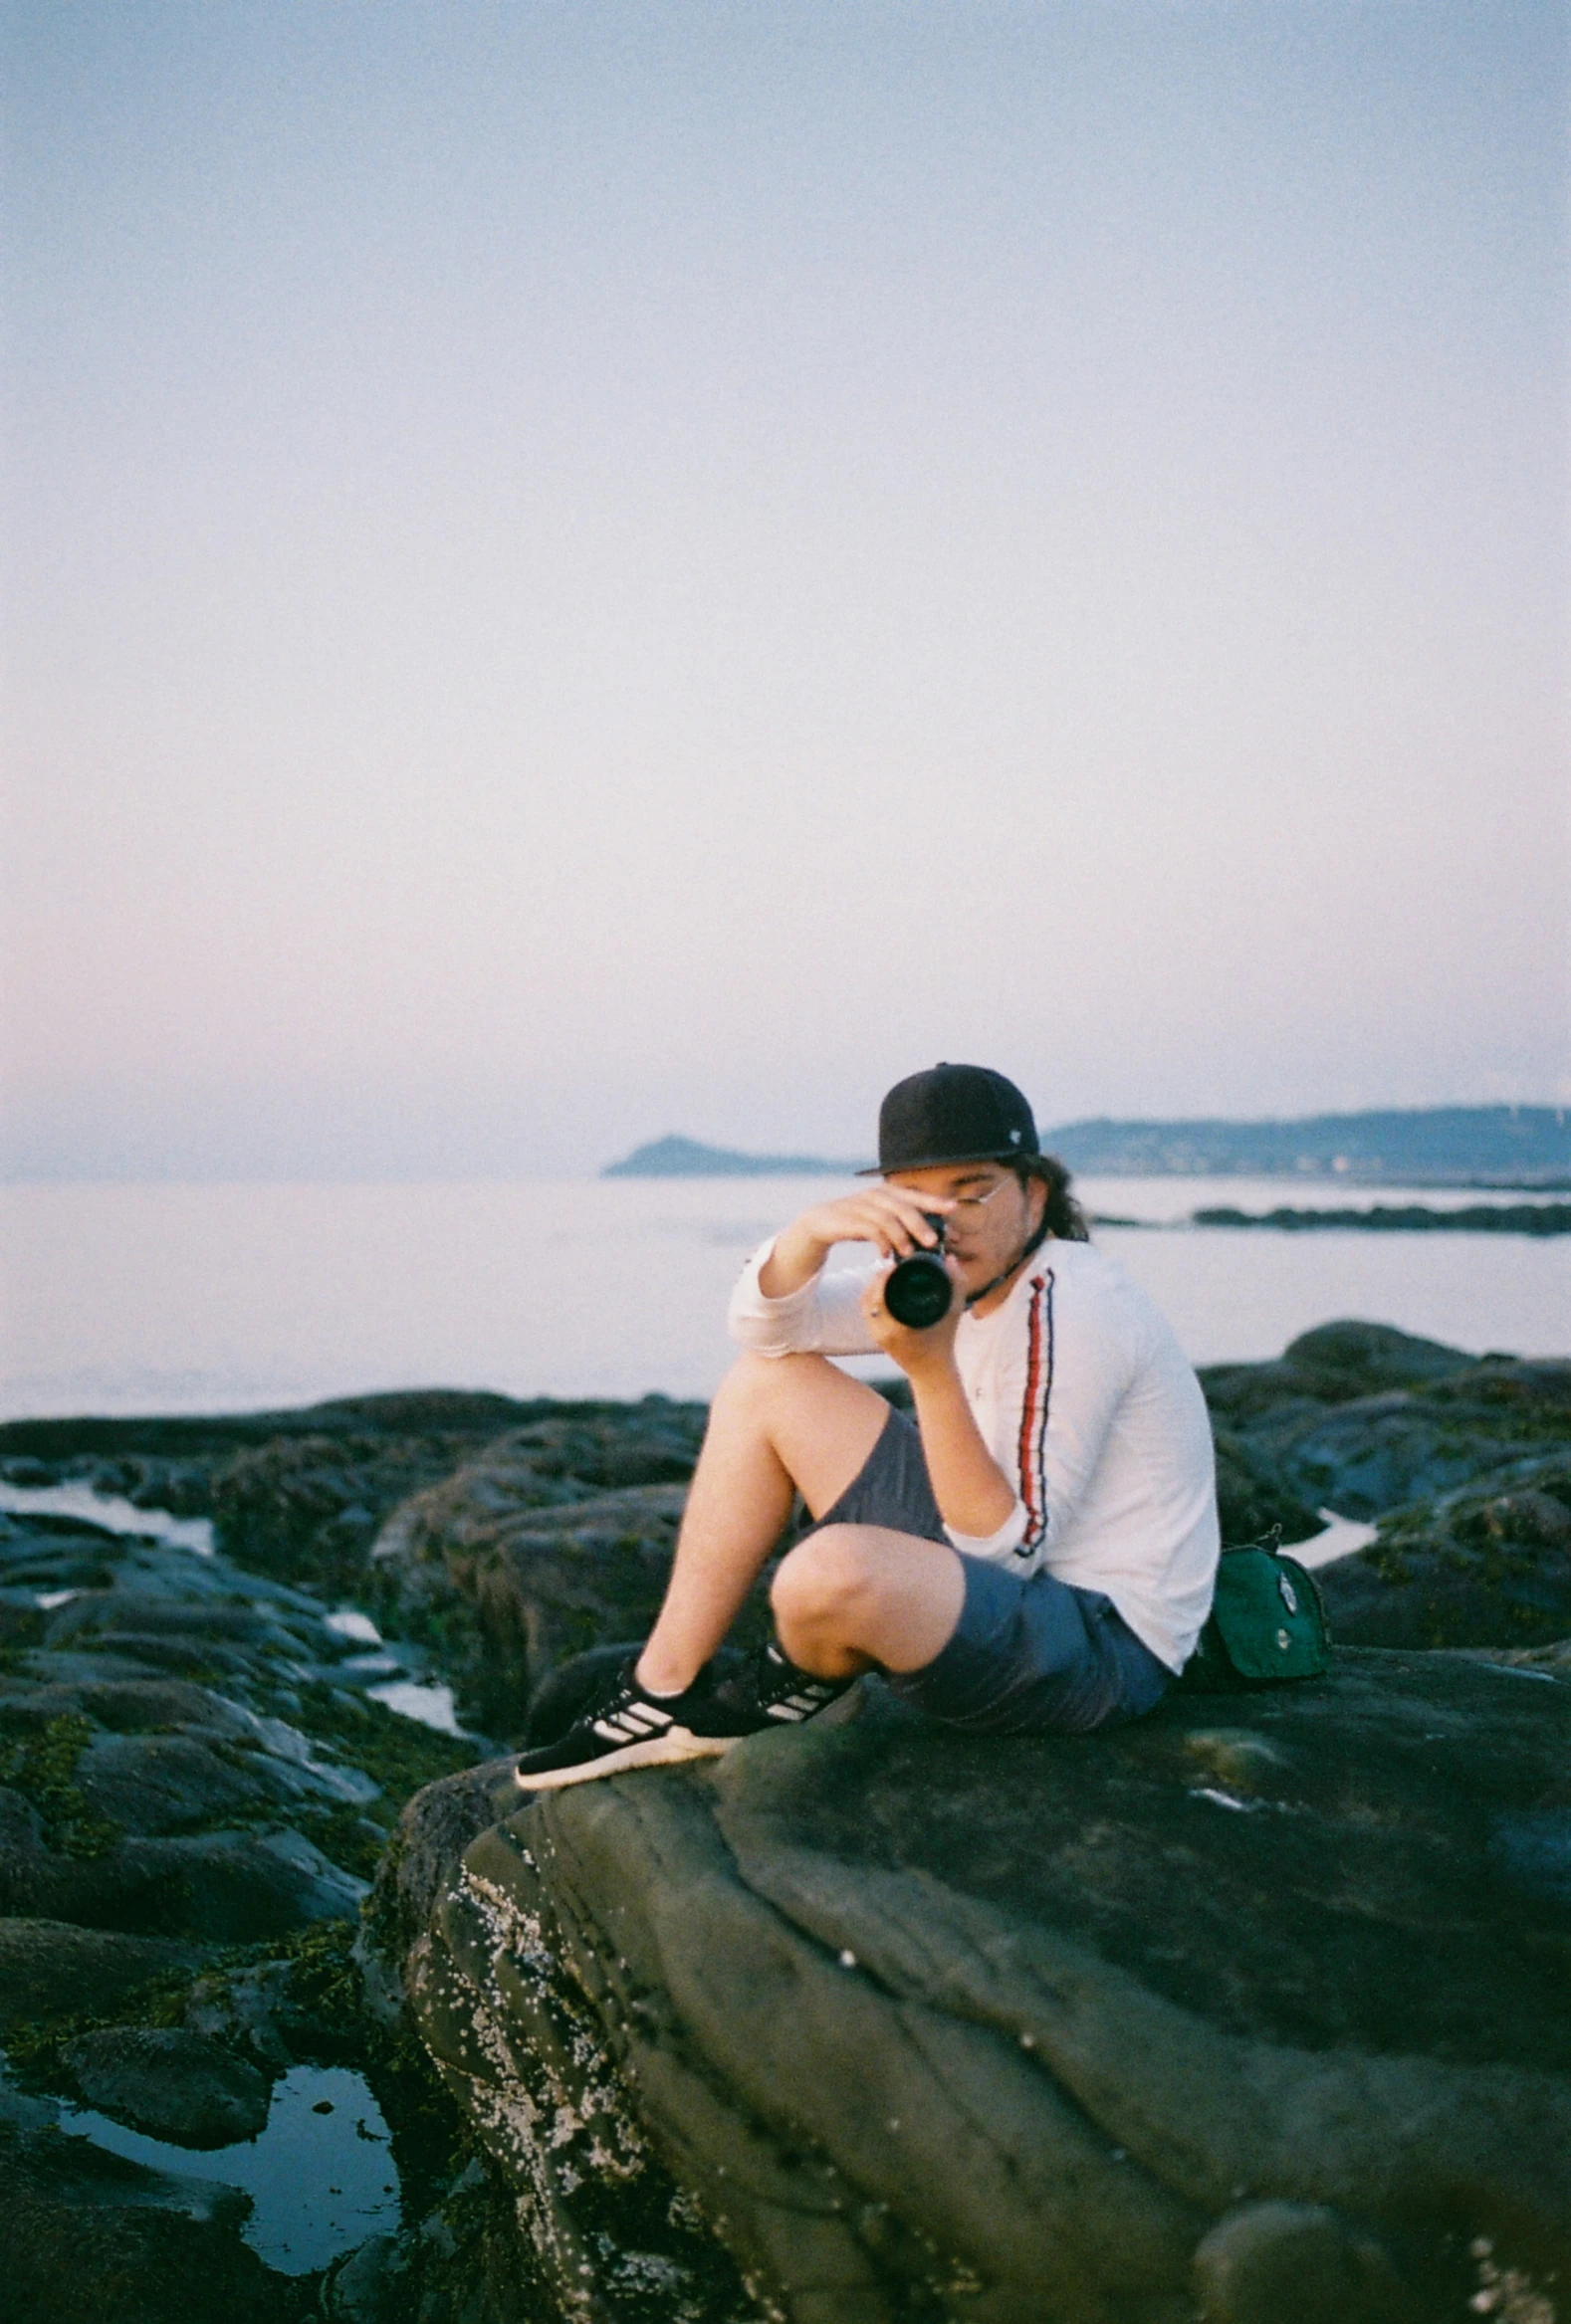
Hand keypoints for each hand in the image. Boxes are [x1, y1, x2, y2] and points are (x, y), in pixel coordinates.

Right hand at [759, 1185, 955, 1301]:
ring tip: (911, 1253)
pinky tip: (887, 1256)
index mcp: (888, 1193)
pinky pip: (869, 1229)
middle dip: (921, 1223)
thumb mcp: (882, 1222)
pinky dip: (881, 1242)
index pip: (916, 1195)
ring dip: (902, 1236)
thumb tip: (935, 1240)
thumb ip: (904, 1227)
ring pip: (888, 1217)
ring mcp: (861, 1205)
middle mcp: (876, 1195)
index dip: (935, 1201)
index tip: (955, 1210)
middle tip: (935, 1241)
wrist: (819, 1224)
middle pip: (904, 1206)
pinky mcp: (848, 1219)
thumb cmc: (857, 1224)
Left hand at [861, 1255, 965, 1376]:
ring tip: (885, 1273)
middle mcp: (882, 1332)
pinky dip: (872, 1298)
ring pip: (865, 1304)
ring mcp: (876, 1336)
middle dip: (876, 1278)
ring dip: (872, 1287)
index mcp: (897, 1327)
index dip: (883, 1275)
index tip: (894, 1264)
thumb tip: (950, 1257)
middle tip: (889, 1265)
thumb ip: (956, 1283)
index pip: (879, 1294)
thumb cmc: (944, 1341)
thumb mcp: (954, 1311)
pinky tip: (881, 1288)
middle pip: (868, 1297)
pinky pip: (867, 1312)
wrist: (933, 1371)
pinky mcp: (875, 1337)